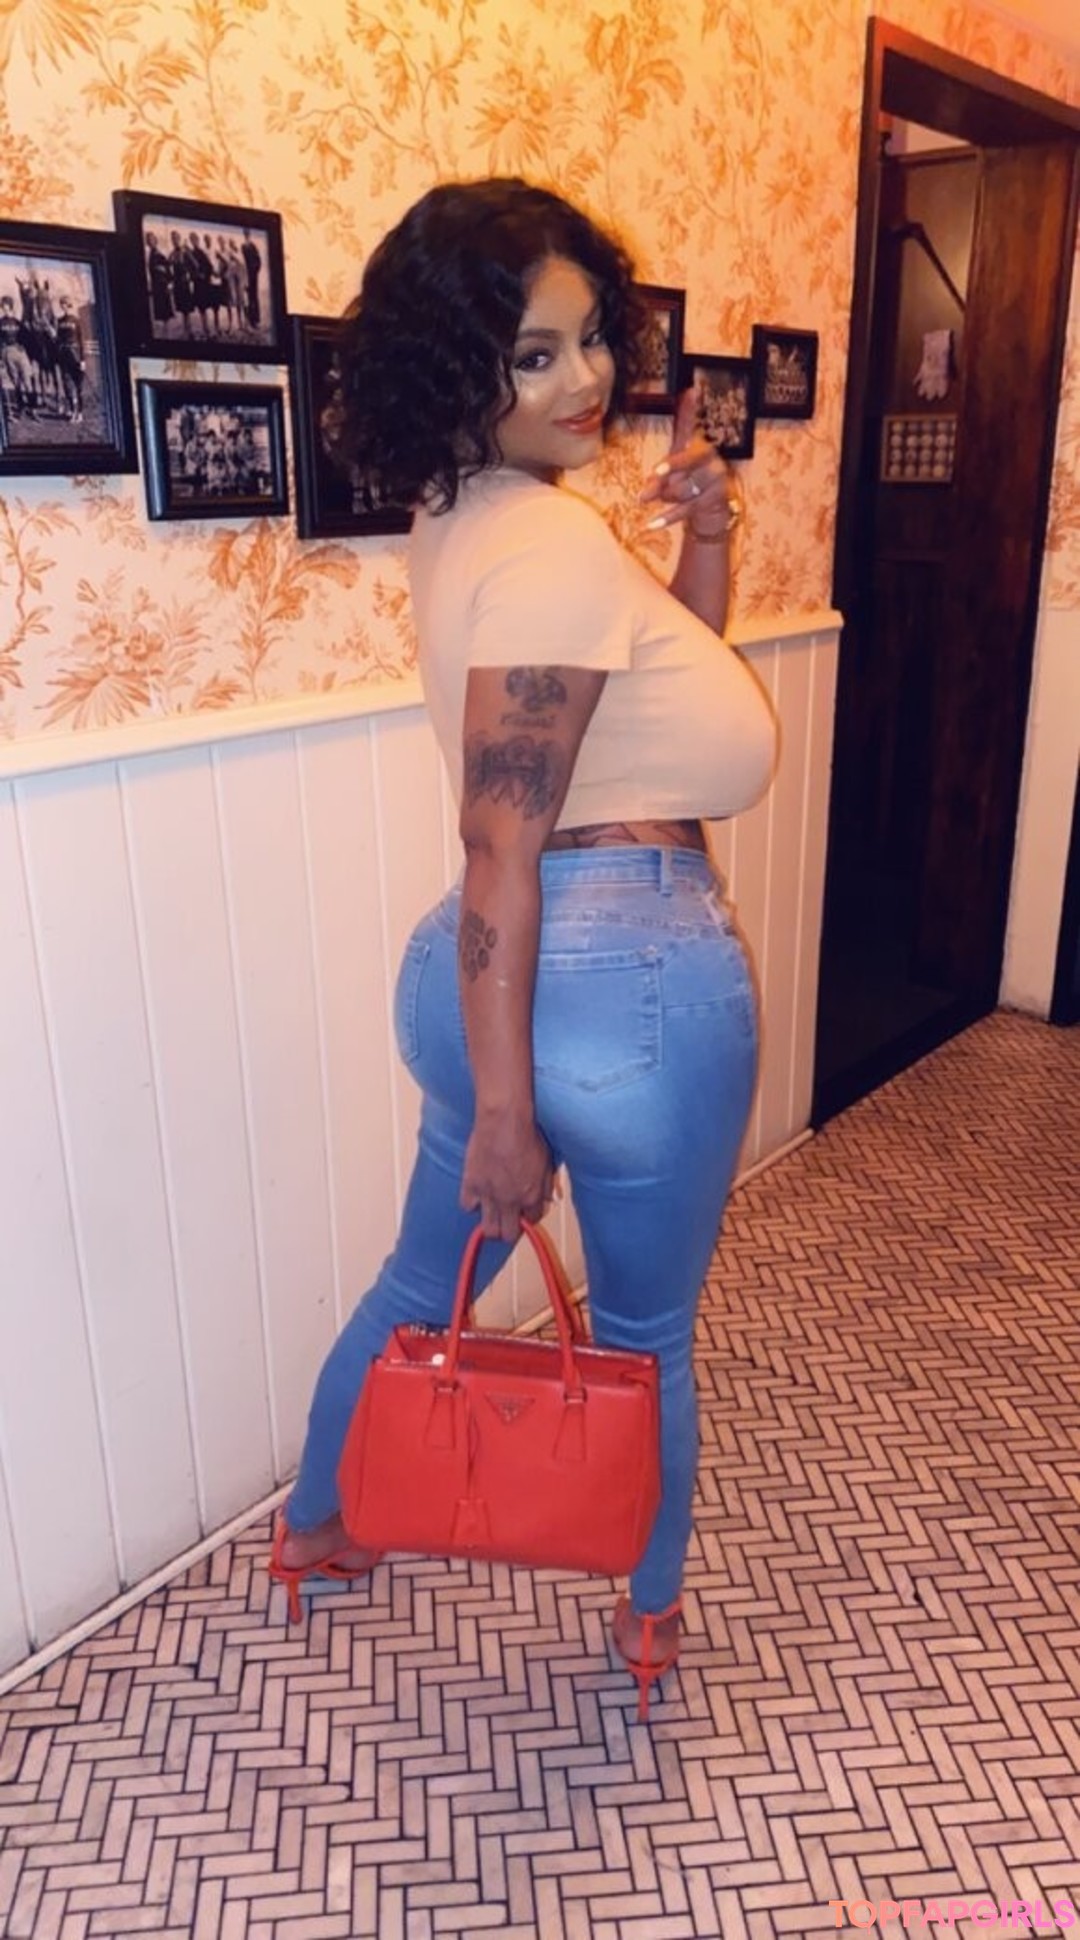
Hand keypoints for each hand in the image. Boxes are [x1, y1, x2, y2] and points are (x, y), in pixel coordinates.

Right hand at [460, 1110, 555, 1242]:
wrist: (503, 1122)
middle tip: (508, 1220)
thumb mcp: (547, 1160)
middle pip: (509, 1235)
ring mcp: (489, 1196)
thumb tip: (547, 1198)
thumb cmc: (528, 1136)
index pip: (532, 1220)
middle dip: (510, 1231)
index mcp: (531, 1196)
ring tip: (492, 1215)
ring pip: (488, 1229)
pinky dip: (472, 1204)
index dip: (529, 1217)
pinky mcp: (471, 1185)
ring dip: (491, 1225)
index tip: (526, 1211)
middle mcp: (510, 1201)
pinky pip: (467, 1206)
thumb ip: (546, 1183)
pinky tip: (477, 1195)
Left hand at [638, 387, 737, 535]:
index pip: (689, 437)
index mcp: (701, 445)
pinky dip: (667, 519)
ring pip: (682, 489)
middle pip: (682, 467)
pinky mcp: (717, 500)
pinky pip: (686, 510)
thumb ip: (684, 425)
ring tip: (662, 500)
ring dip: (666, 498)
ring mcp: (717, 480)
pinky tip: (650, 525)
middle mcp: (713, 460)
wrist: (711, 510)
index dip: (678, 445)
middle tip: (642, 495)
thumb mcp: (683, 451)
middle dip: (662, 479)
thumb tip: (690, 391)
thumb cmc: (692, 476)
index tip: (666, 450)